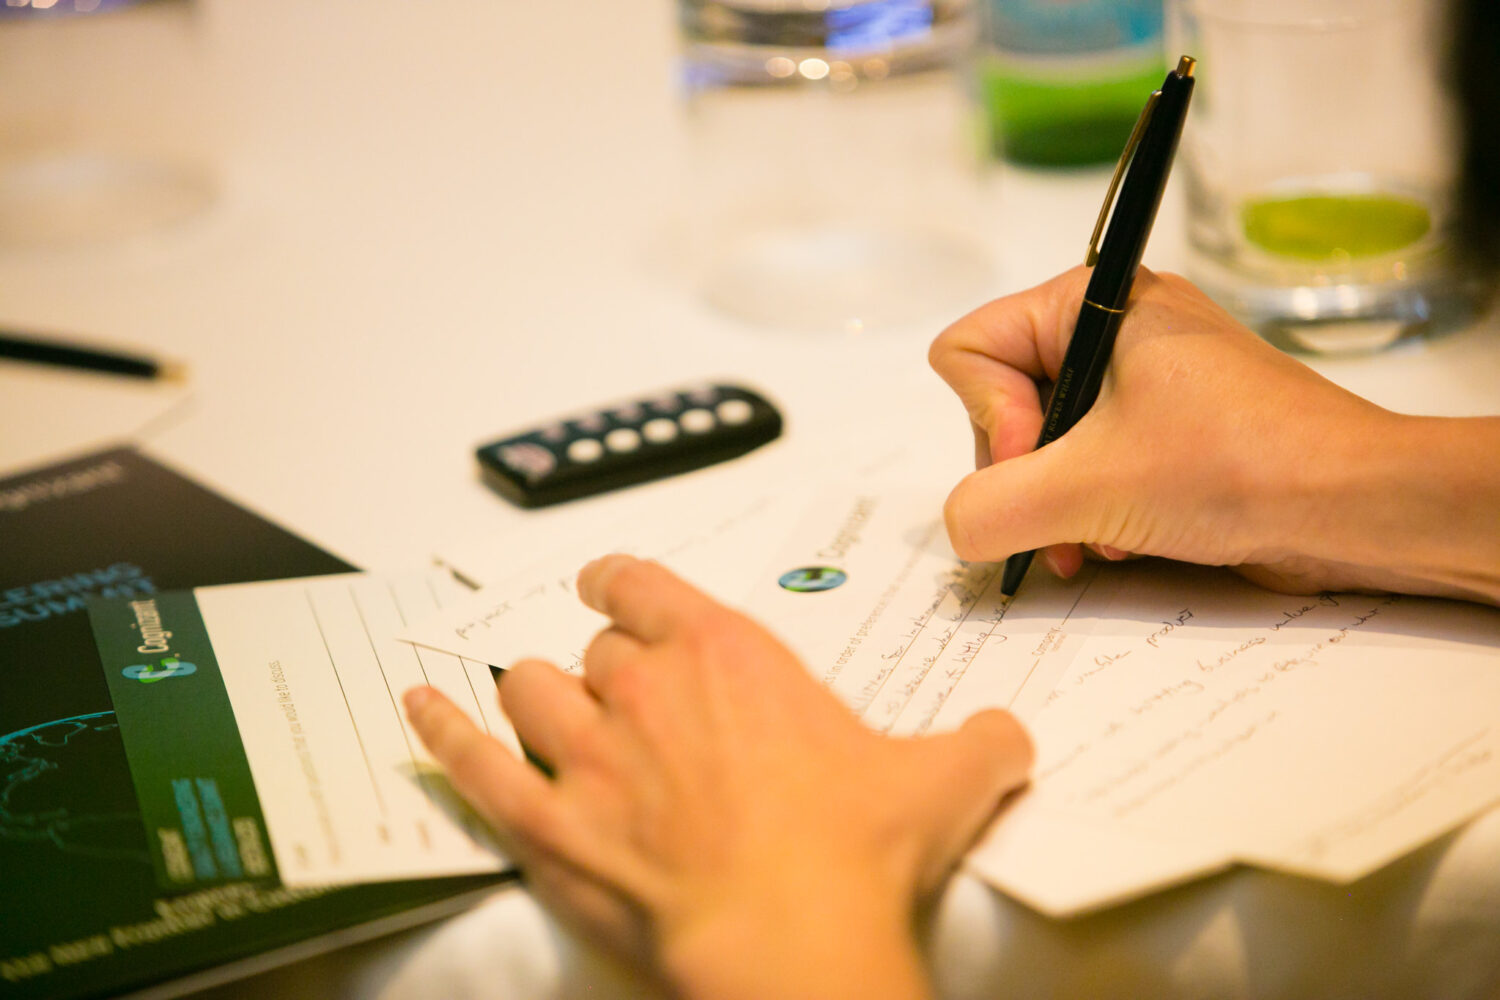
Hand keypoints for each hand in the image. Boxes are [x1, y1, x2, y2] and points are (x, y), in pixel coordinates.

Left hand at [405, 555, 1032, 999]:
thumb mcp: (947, 780)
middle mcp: (649, 689)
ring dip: (534, 695)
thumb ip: (981, 742)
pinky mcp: (551, 825)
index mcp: (731, 656)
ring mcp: (592, 755)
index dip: (621, 582)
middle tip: (620, 694)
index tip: (613, 588)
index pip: (645, 584)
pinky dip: (441, 733)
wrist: (793, 940)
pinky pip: (473, 763)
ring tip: (543, 706)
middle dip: (603, 668)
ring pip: (531, 689)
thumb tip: (1009, 735)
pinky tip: (418, 712)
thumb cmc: (853, 855)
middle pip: (592, 648)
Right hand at [929, 266, 1499, 603]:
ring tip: (1103, 539)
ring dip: (1060, 507)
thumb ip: (992, 506)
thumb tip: (959, 527)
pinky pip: (1085, 471)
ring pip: (1041, 448)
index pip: (970, 350)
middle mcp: (1110, 334)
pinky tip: (1129, 540)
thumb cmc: (1238, 463)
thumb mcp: (1090, 484)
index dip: (989, 418)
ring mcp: (1138, 385)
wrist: (1356, 506)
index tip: (1043, 460)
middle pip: (1001, 406)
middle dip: (1027, 477)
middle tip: (1067, 517)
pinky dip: (1093, 514)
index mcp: (1092, 303)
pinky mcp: (1160, 434)